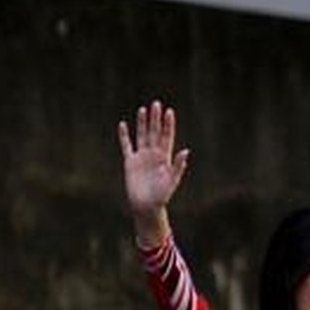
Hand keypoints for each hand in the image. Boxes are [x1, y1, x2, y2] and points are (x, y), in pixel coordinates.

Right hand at [117, 101, 188, 246]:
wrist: (146, 206)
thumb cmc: (162, 195)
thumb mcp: (172, 180)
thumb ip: (178, 165)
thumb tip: (186, 151)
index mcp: (165, 157)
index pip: (166, 136)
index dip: (168, 124)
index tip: (169, 111)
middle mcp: (154, 154)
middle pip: (154, 132)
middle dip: (155, 119)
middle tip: (156, 103)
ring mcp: (141, 157)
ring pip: (141, 135)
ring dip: (142, 123)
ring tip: (143, 109)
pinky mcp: (130, 162)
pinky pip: (126, 146)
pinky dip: (124, 136)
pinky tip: (123, 124)